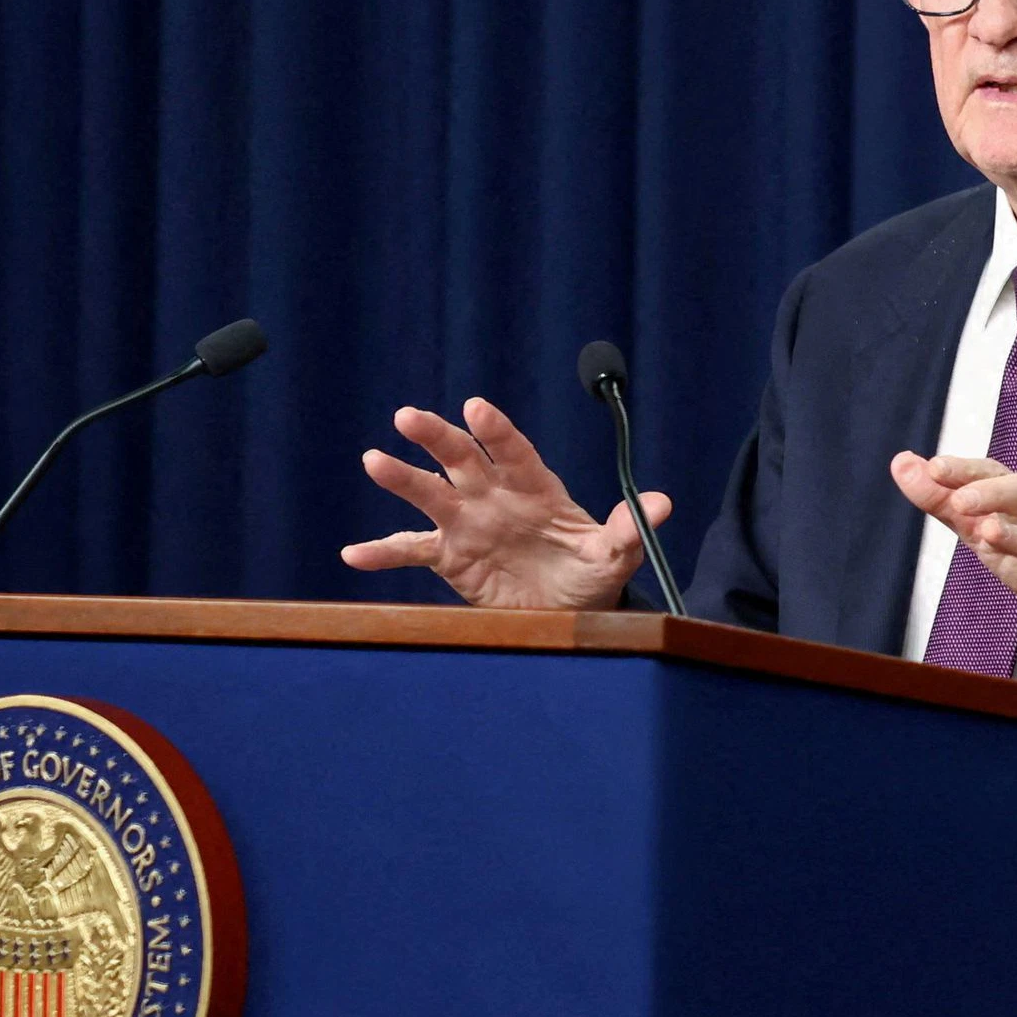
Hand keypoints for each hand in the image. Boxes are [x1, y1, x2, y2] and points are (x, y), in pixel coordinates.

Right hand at [341, 398, 666, 610]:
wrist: (569, 609)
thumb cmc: (593, 573)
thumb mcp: (615, 555)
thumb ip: (630, 529)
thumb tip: (663, 503)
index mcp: (536, 487)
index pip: (514, 451)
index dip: (496, 430)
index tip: (475, 408)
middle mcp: (496, 496)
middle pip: (462, 459)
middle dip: (438, 437)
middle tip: (409, 416)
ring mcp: (468, 523)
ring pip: (430, 494)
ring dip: (403, 478)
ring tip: (373, 460)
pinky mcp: (450, 555)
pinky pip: (411, 550)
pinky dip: (383, 553)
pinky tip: (353, 554)